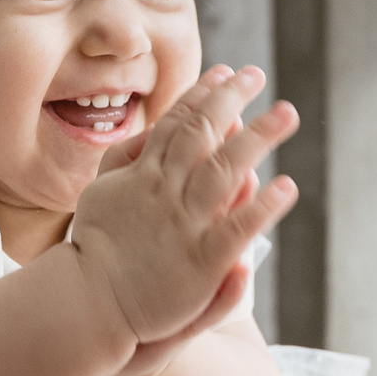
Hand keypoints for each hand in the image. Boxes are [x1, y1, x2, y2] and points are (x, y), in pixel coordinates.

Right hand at [69, 65, 298, 350]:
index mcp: (142, 175)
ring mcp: (184, 224)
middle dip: (232, 98)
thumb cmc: (94, 250)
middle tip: (256, 74)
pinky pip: (238, 228)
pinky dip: (263, 206)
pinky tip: (287, 187)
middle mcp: (165, 192)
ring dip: (259, 137)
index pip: (175, 123)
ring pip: (226, 170)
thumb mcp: (99, 193)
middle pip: (203, 133)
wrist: (88, 304)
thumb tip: (150, 130)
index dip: (202, 94)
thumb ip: (123, 160)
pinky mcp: (201, 261)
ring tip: (287, 113)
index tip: (224, 71)